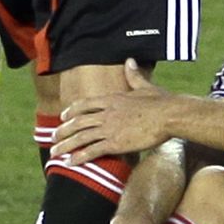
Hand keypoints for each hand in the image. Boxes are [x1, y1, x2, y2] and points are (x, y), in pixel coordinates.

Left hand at [52, 60, 169, 163]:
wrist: (169, 114)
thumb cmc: (161, 101)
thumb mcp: (145, 86)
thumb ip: (134, 75)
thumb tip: (130, 61)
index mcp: (113, 98)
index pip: (85, 104)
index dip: (72, 110)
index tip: (63, 116)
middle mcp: (107, 112)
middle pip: (78, 121)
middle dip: (63, 130)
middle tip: (53, 138)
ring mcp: (110, 128)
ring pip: (81, 137)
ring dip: (66, 145)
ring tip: (55, 152)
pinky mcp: (116, 142)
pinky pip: (93, 150)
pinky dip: (80, 157)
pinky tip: (71, 162)